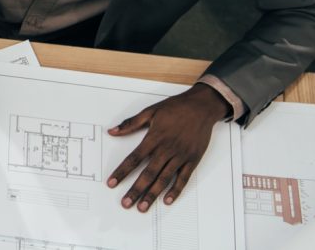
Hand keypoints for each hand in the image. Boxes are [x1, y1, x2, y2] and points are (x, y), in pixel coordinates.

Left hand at [106, 83, 230, 211]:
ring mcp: (180, 156)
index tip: (112, 183)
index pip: (134, 158)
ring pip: (164, 179)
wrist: (202, 107)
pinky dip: (176, 190)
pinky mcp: (192, 160)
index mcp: (154, 138)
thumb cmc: (176, 108)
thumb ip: (131, 123)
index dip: (122, 172)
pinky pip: (183, 178)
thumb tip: (112, 131)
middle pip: (148, 173)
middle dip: (135, 190)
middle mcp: (167, 149)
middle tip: (126, 203)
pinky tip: (167, 200)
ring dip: (152, 194)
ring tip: (142, 207)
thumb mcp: (151, 111)